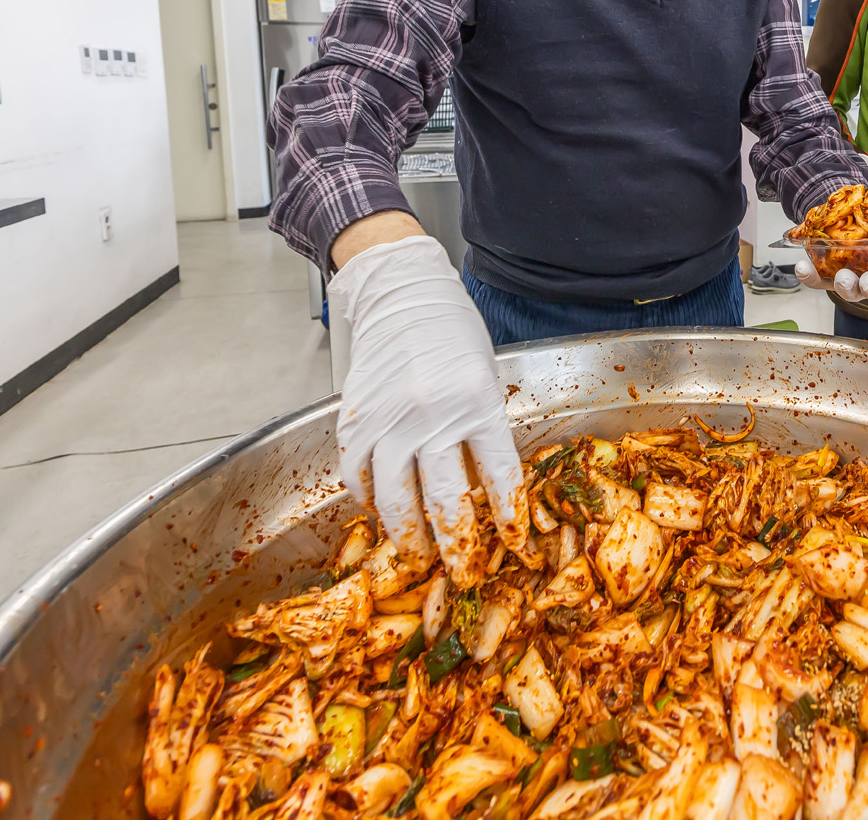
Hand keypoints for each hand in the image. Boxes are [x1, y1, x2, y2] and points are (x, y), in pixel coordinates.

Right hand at [329, 235, 525, 586]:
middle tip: (460, 571)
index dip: (506, 517)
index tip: (512, 544)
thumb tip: (482, 492)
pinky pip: (359, 475)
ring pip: (395, 500)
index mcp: (477, 402)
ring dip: (407, 535)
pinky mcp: (355, 419)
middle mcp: (433, 415)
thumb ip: (483, 431)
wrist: (403, 296)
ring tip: (417, 553)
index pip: (498, 476)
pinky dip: (369, 500)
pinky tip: (381, 510)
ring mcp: (389, 419)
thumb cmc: (453, 336)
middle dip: (455, 546)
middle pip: (445, 501)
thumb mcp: (485, 379)